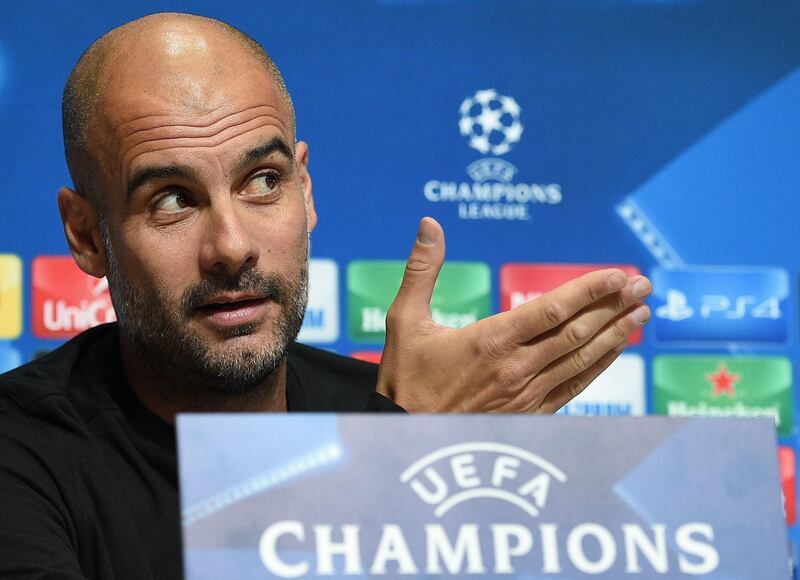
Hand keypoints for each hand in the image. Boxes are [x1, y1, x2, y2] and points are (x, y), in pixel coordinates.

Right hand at [376, 217, 651, 412]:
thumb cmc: (405, 378)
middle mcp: (516, 367)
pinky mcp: (529, 414)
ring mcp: (527, 394)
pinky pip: (574, 387)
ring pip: (582, 360)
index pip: (552, 309)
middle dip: (615, 306)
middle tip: (644, 285)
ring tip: (642, 314)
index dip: (589, 290)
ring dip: (616, 334)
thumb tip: (429, 224)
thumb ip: (422, 270)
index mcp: (490, 340)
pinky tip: (616, 350)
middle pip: (577, 332)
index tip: (618, 274)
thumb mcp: (405, 319)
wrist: (404, 435)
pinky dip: (599, 366)